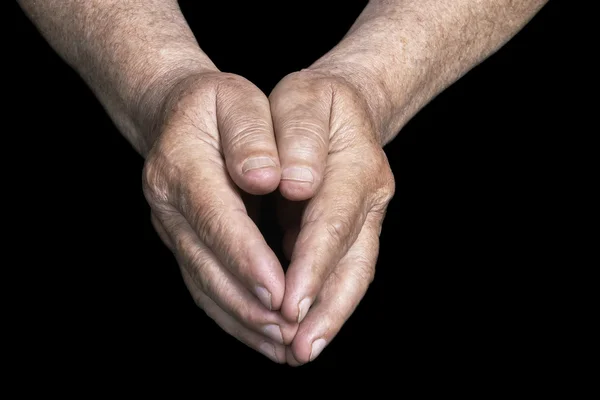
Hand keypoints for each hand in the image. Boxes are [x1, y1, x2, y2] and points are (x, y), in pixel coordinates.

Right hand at [143, 72, 297, 362]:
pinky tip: (265, 334)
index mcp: (180, 165)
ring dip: (243, 320)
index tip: (280, 292)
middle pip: (206, 264)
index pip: (217, 218)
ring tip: (284, 346)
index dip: (247, 257)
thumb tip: (265, 178)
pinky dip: (235, 316)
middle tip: (290, 334)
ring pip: (204, 285)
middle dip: (249, 304)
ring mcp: (171, 229)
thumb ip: (250, 136)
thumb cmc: (215, 104)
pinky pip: (205, 287)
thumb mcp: (235, 100)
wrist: (174, 112)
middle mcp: (167, 205)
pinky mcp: (183, 243)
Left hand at [269, 70, 395, 364]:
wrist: (341, 107)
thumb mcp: (302, 99)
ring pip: (353, 274)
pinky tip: (302, 328)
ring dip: (329, 316)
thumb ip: (299, 137)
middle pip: (353, 260)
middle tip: (300, 349)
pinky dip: (324, 302)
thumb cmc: (312, 103)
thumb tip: (294, 185)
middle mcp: (371, 197)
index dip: (312, 264)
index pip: (332, 221)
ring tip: (300, 351)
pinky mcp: (354, 230)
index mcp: (358, 164)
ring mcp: (366, 217)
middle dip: (326, 307)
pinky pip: (342, 271)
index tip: (288, 303)